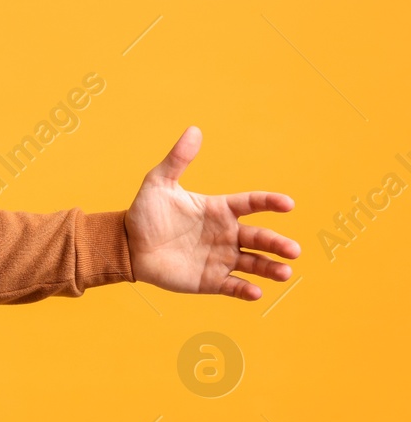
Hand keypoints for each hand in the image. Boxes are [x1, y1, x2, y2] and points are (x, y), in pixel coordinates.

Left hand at [125, 126, 300, 300]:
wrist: (127, 246)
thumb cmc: (145, 214)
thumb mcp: (158, 184)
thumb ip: (177, 160)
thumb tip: (194, 129)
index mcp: (219, 210)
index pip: (251, 204)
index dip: (270, 203)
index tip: (287, 204)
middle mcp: (226, 234)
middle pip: (259, 238)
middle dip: (278, 244)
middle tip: (293, 250)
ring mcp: (220, 258)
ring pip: (254, 264)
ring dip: (271, 268)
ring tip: (285, 273)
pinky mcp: (210, 280)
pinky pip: (232, 286)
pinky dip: (245, 290)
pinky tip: (255, 292)